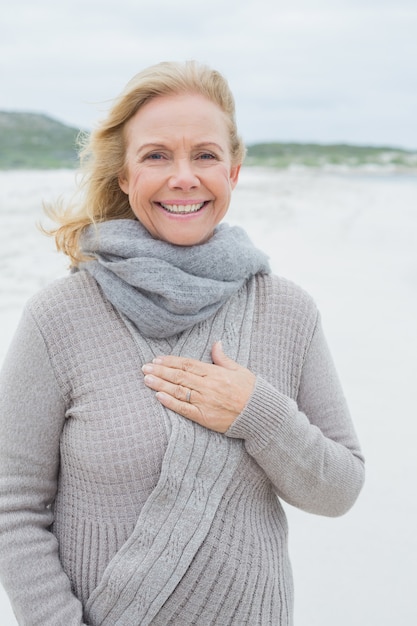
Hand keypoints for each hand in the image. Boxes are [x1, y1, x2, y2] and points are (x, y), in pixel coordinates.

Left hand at [141, 341, 255, 432]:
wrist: (260, 414)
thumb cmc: (251, 391)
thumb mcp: (239, 370)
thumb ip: (223, 358)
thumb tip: (216, 343)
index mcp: (215, 373)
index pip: (187, 364)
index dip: (171, 361)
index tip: (157, 359)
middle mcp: (208, 386)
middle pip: (179, 376)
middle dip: (160, 371)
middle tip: (145, 367)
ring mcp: (205, 402)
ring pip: (178, 391)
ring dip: (160, 385)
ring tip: (146, 379)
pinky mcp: (204, 417)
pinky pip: (184, 409)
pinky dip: (170, 403)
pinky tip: (158, 397)